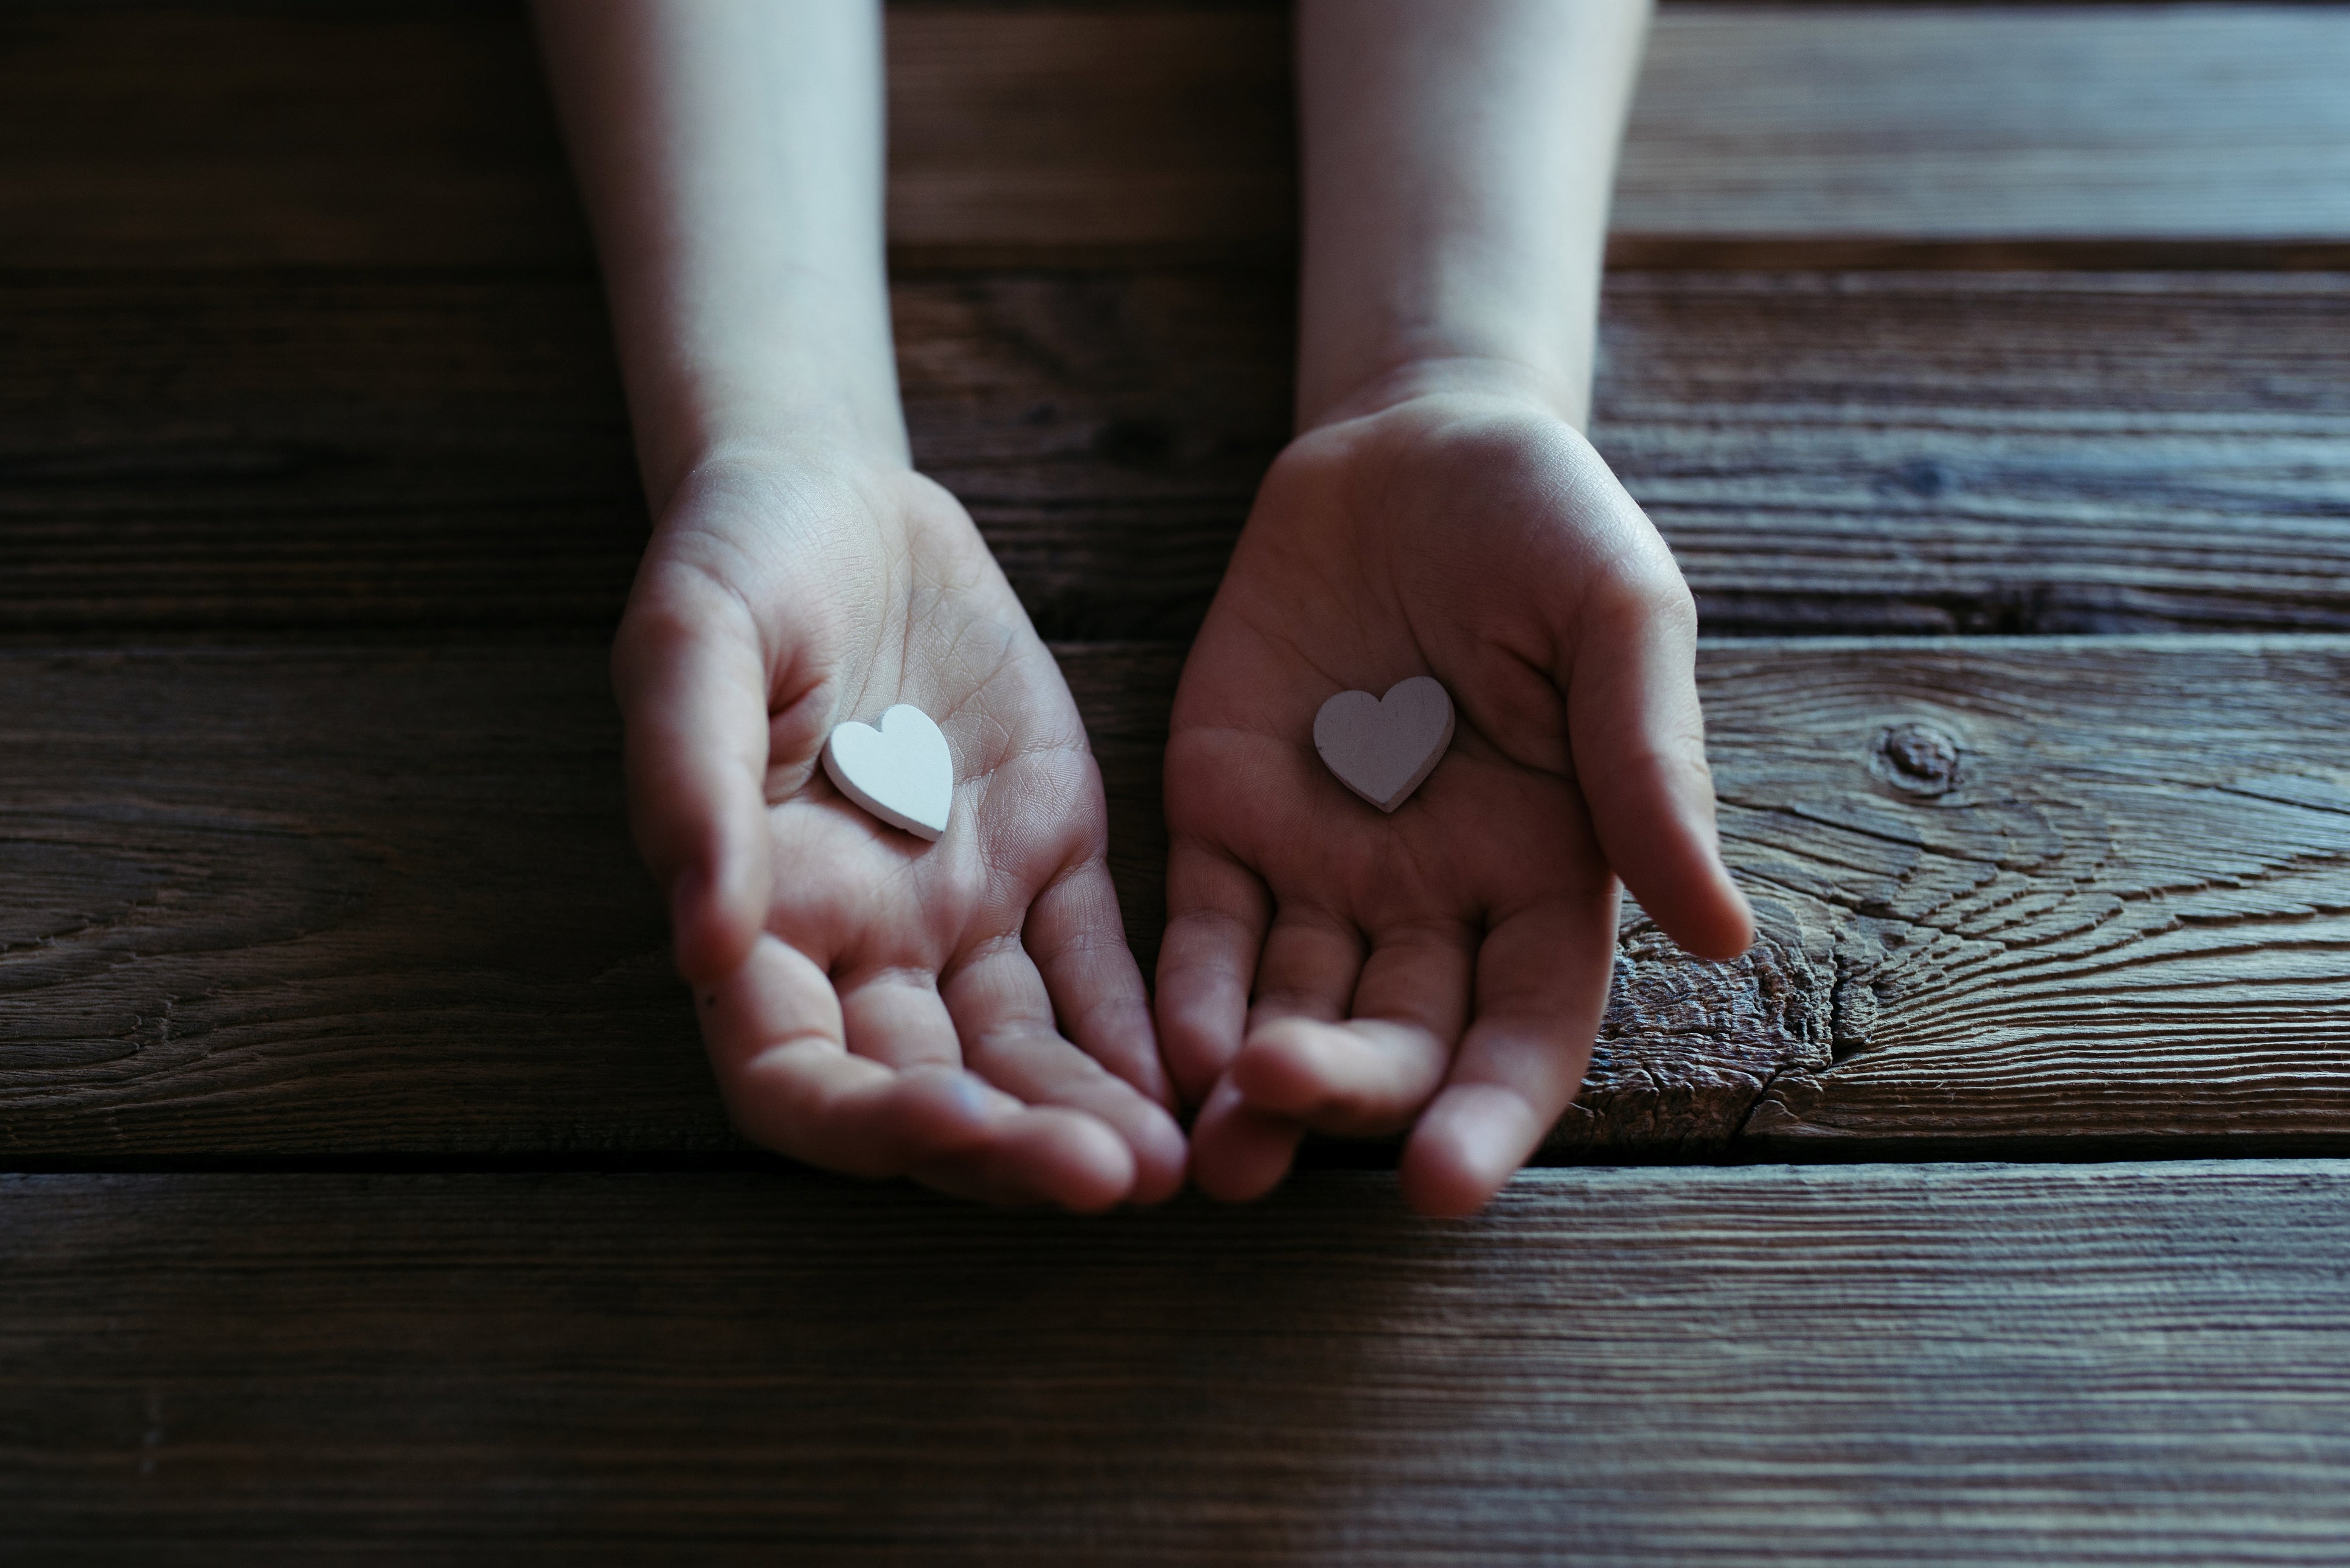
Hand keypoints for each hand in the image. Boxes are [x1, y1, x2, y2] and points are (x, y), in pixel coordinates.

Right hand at [617, 446, 1184, 1208]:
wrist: (842, 494)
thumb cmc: (738, 563)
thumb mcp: (691, 644)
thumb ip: (691, 784)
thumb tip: (704, 943)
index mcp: (759, 917)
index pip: (797, 1078)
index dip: (870, 1126)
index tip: (958, 1126)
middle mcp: (863, 943)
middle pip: (932, 1093)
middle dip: (1014, 1150)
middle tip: (1110, 1179)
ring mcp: (962, 907)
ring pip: (1028, 1049)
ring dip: (1093, 1114)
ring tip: (1176, 1164)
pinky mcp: (1050, 853)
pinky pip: (1098, 965)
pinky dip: (1141, 1027)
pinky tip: (1196, 1078)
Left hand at [1157, 372, 1752, 1214]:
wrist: (1412, 442)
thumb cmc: (1546, 524)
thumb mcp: (1620, 617)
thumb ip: (1650, 764)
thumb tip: (1722, 933)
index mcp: (1547, 875)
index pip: (1523, 1031)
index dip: (1488, 1113)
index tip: (1442, 1182)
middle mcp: (1433, 900)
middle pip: (1394, 1037)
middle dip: (1344, 1095)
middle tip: (1279, 1113)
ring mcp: (1321, 867)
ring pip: (1285, 1006)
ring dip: (1247, 1083)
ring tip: (1210, 1149)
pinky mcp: (1224, 816)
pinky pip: (1200, 925)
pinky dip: (1181, 989)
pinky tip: (1161, 1044)